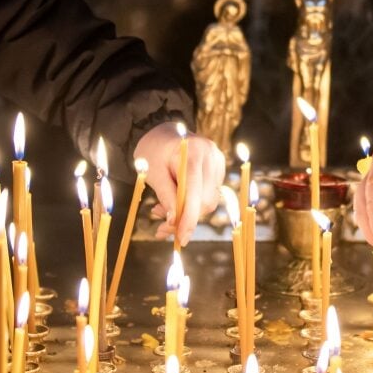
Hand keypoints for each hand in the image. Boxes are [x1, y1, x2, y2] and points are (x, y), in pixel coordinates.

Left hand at [134, 123, 225, 245]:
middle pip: (206, 200)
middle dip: (186, 218)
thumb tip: (175, 223)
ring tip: (162, 211)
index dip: (189, 218)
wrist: (163, 133)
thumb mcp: (153, 173)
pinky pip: (210, 195)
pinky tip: (176, 202)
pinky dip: (193, 204)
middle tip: (162, 229)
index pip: (195, 191)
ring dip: (188, 213)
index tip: (181, 238)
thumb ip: (166, 197)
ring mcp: (218, 161)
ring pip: (210, 200)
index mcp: (192, 152)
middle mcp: (211, 155)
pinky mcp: (219, 168)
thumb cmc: (154, 151)